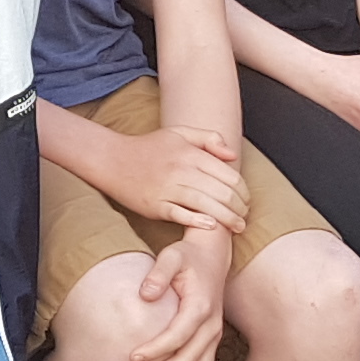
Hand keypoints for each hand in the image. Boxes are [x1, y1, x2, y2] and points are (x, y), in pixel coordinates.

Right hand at [103, 121, 248, 238]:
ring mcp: (167, 188)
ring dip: (227, 219)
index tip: (247, 201)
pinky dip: (197, 221)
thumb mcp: (179, 133)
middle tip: (244, 217)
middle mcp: (181, 170)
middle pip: (221, 193)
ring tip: (237, 227)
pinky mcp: (155, 205)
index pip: (228, 175)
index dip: (243, 191)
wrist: (112, 160)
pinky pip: (180, 214)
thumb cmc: (149, 147)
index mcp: (190, 153)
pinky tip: (211, 226)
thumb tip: (232, 155)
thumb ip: (208, 138)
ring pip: (205, 205)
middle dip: (239, 208)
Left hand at [125, 228, 230, 360]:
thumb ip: (158, 273)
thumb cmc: (187, 256)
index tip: (132, 357)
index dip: (155, 350)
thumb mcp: (171, 255)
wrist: (213, 256)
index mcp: (201, 306)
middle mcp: (212, 325)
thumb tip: (145, 295)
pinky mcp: (212, 341)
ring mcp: (214, 336)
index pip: (178, 336)